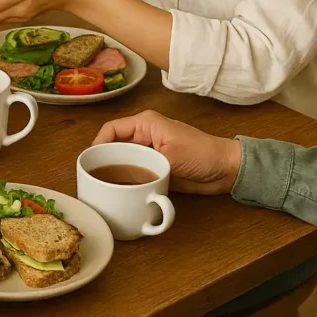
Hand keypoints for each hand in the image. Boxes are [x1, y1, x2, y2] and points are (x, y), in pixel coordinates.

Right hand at [93, 111, 241, 194]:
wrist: (226, 170)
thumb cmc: (202, 154)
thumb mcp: (171, 158)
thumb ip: (145, 166)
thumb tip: (122, 180)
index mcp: (145, 124)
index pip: (111, 129)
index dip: (97, 144)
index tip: (89, 162)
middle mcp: (143, 136)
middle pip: (113, 146)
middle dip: (102, 160)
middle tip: (92, 179)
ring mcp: (148, 153)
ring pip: (122, 160)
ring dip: (113, 172)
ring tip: (101, 187)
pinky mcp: (154, 168)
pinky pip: (133, 173)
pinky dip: (125, 181)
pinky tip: (119, 192)